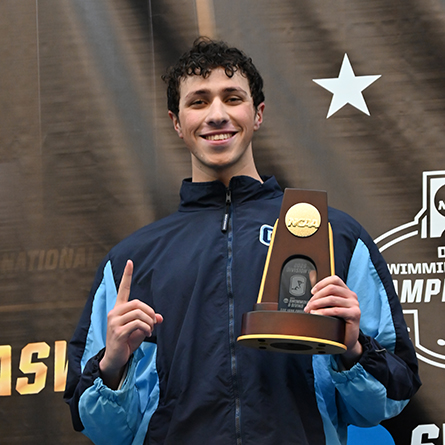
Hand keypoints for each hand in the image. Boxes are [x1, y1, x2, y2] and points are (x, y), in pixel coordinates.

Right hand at [99, 260, 162, 387]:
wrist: (116, 359)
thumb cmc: (127, 342)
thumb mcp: (140, 329)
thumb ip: (149, 320)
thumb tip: (160, 318)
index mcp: (118, 309)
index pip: (123, 289)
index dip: (127, 275)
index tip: (130, 262)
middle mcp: (114, 313)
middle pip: (138, 303)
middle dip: (150, 311)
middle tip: (154, 322)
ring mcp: (114, 322)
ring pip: (139, 313)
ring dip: (150, 322)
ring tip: (151, 329)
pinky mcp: (118, 332)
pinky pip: (138, 324)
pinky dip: (147, 328)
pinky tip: (147, 333)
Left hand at [304, 275, 361, 367]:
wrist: (347, 340)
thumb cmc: (338, 323)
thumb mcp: (332, 308)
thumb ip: (325, 298)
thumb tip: (312, 291)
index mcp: (347, 292)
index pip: (335, 279)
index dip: (322, 283)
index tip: (312, 291)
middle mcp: (352, 296)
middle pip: (331, 288)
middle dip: (317, 296)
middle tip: (308, 305)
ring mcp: (354, 305)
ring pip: (332, 298)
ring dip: (317, 303)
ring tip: (310, 310)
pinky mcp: (354, 314)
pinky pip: (336, 310)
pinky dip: (323, 312)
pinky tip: (316, 314)